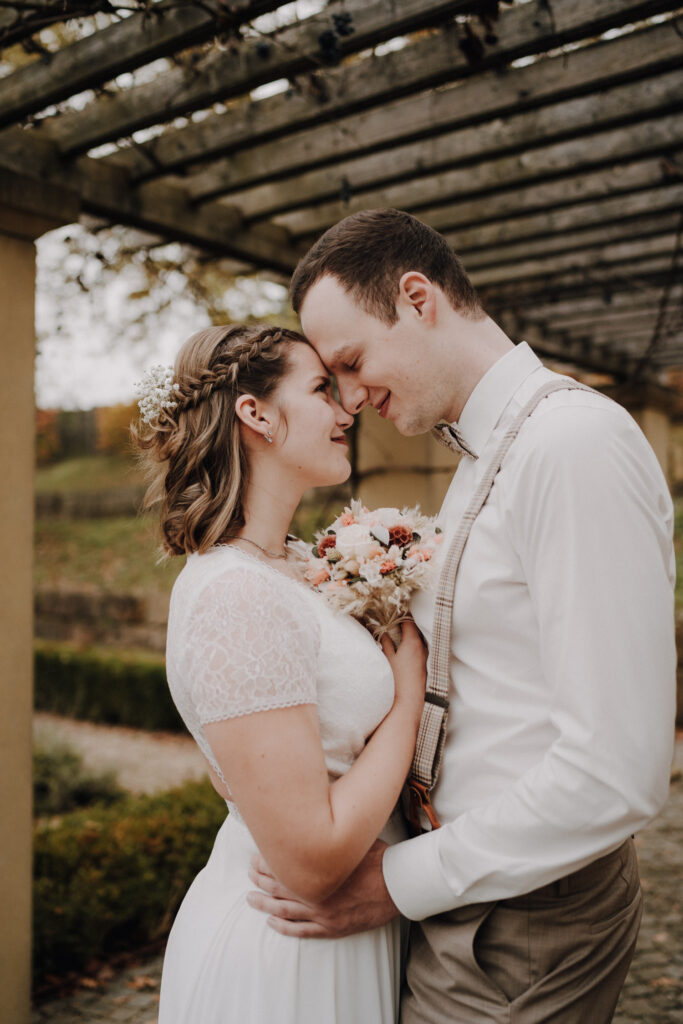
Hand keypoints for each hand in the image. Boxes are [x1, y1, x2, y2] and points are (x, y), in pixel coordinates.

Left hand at [247, 839, 398, 937]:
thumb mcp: (353, 836)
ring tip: (250, 898)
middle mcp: (316, 892)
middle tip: (249, 872)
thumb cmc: (377, 857)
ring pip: (284, 910)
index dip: (265, 860)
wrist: (399, 886)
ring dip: (264, 904)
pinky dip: (283, 927)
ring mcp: (322, 913)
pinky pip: (301, 931)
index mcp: (319, 867)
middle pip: (278, 886)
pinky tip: (271, 923)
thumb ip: (332, 830)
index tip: (256, 854)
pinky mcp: (332, 928)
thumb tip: (317, 811)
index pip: (282, 864)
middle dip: (260, 879)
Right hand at [380, 617, 426, 717]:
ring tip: (395, 635)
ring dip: (408, 636)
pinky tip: (401, 651)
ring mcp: (425, 658)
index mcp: (413, 642)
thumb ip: (385, 641)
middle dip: (403, 625)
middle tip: (391, 622)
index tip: (392, 612)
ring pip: (417, 640)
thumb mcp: (386, 657)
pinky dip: (411, 647)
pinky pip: (418, 651)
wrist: (408, 703)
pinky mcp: (424, 667)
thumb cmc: (396, 680)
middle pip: (415, 629)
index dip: (400, 615)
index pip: (409, 621)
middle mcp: (422, 648)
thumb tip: (380, 629)